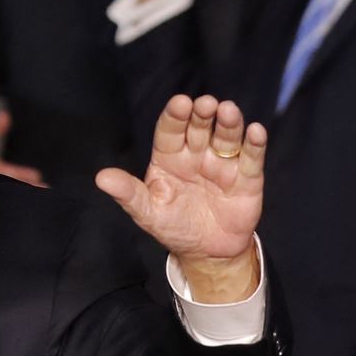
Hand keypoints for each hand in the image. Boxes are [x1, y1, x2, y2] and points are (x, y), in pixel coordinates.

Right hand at [0, 111, 46, 186]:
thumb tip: (6, 118)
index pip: (0, 170)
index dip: (18, 174)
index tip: (37, 176)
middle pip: (3, 186)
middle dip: (25, 189)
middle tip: (48, 192)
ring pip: (1, 191)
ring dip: (21, 192)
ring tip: (44, 195)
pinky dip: (14, 192)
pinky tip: (29, 193)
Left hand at [95, 93, 265, 302]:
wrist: (207, 252)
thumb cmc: (174, 226)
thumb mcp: (148, 212)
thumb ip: (128, 193)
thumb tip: (101, 178)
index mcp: (170, 159)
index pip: (170, 132)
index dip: (175, 117)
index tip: (180, 103)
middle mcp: (197, 155)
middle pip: (200, 128)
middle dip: (203, 115)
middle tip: (206, 104)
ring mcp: (223, 164)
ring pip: (226, 137)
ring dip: (228, 123)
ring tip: (227, 111)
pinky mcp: (246, 177)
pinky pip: (251, 157)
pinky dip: (254, 144)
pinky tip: (254, 131)